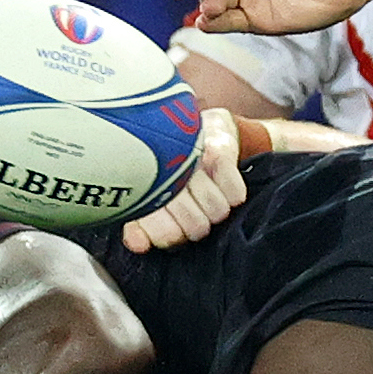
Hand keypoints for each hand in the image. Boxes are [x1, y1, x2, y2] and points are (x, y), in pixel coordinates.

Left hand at [122, 108, 243, 252]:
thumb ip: (140, 227)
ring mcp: (194, 159)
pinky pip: (235, 193)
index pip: (166, 235)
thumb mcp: (152, 199)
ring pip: (218, 211)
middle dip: (199, 224)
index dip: (175, 236)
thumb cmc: (174, 172)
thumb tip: (138, 245)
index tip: (174, 224)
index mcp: (145, 186)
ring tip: (208, 195)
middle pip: (196, 227)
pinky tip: (224, 185)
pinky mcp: (219, 148)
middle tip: (195, 209)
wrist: (203, 128)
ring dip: (218, 208)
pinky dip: (234, 193)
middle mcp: (167, 171)